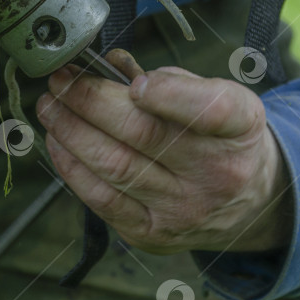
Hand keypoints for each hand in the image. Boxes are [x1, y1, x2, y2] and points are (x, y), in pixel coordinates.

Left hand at [36, 57, 292, 253]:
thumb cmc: (222, 137)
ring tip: (50, 106)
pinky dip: (72, 167)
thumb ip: (167, 78)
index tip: (136, 82)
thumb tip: (108, 64)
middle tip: (61, 79)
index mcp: (240, 127)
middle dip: (91, 101)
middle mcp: (217, 174)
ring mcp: (183, 210)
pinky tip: (58, 141)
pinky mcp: (152, 234)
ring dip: (71, 131)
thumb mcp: (217, 96)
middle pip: (144, 135)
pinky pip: (102, 200)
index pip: (212, 110)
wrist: (249, 202)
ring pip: (115, 167)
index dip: (169, 95)